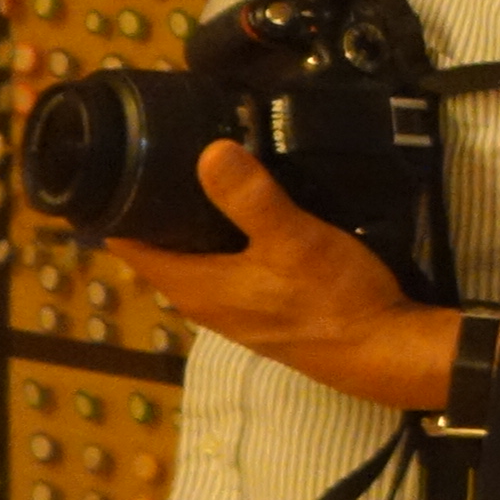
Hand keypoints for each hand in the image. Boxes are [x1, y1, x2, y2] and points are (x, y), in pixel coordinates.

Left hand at [105, 143, 454, 413]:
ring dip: (198, 221)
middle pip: (162, 247)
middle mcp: (202, 300)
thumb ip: (250, 198)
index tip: (126, 157)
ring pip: (196, 256)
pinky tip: (256, 214)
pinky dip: (227, 238)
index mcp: (192, 286)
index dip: (120, 203)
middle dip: (162, 204)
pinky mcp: (260, 308)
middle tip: (173, 148)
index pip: (128, 243)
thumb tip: (209, 151)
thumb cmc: (331, 299)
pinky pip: (225, 265)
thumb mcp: (293, 240)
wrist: (380, 350)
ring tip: (215, 171)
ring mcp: (232, 308)